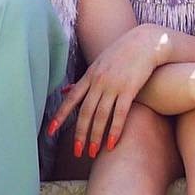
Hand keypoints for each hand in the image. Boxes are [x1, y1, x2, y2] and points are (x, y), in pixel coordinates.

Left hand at [48, 24, 166, 157]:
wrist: (144, 43)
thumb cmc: (121, 54)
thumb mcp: (98, 64)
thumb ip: (83, 80)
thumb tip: (64, 91)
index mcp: (89, 76)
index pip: (70, 100)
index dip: (60, 116)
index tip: (50, 131)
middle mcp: (98, 82)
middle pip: (84, 112)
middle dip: (79, 133)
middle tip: (76, 151)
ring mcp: (113, 85)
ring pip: (100, 115)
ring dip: (95, 136)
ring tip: (91, 152)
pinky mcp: (129, 89)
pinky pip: (120, 113)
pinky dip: (114, 130)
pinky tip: (112, 144)